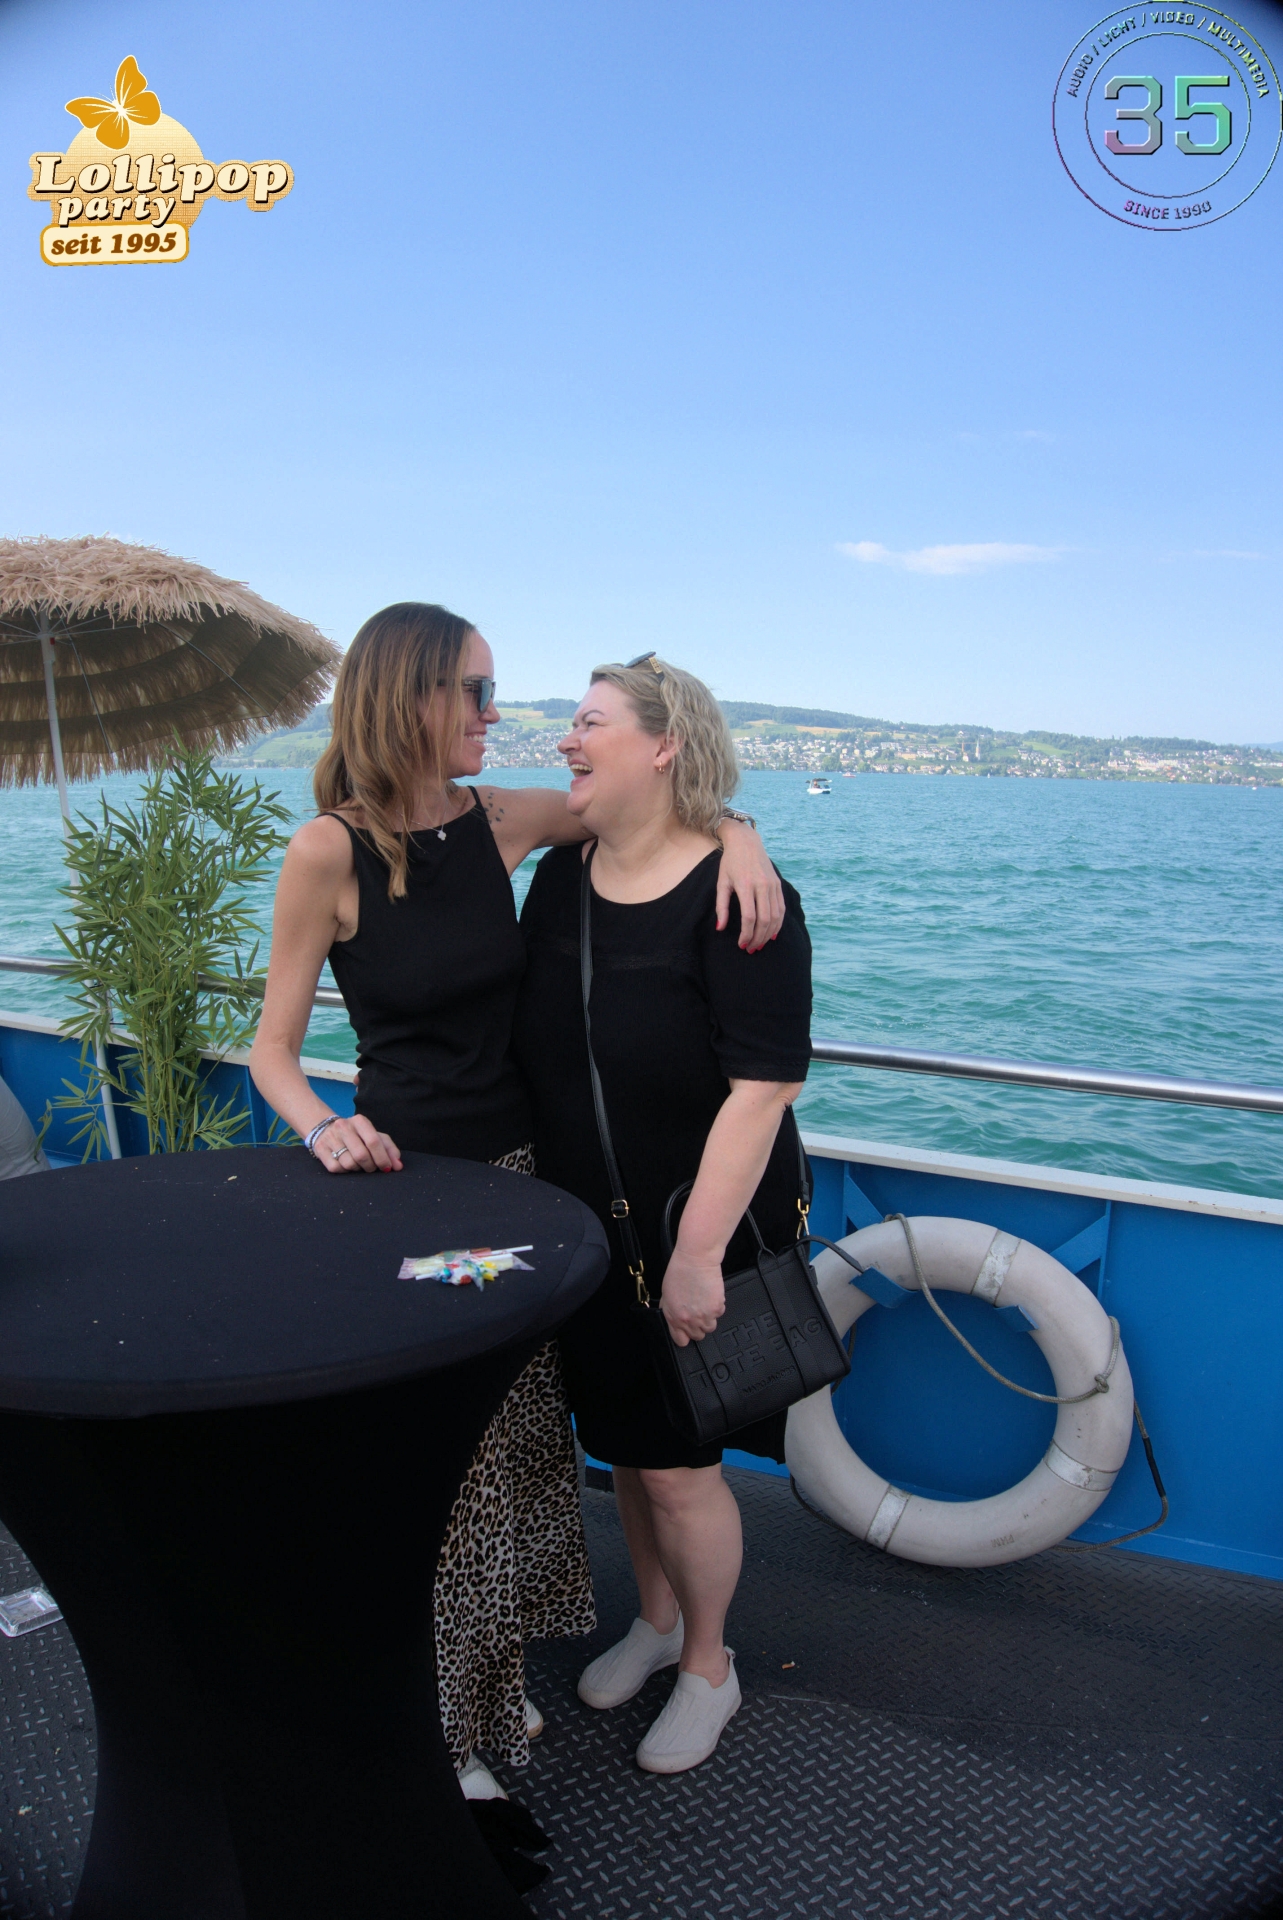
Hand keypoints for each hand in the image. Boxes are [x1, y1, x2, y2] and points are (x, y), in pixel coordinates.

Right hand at [311, 1114, 402, 1173]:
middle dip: (370, 1166)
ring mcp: (330, 1138)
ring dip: (357, 1169)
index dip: (383, 1158)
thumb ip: (389, 1149)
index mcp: (359, 1121)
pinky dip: (344, 1171)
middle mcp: (343, 1126)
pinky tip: (345, 1165)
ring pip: (349, 1164)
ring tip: (358, 1164)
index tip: (387, 1168)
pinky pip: (336, 1168)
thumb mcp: (374, 1136)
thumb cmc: (356, 1136)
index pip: (374, 1141)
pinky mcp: (321, 1149)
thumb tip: (398, 1166)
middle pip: (361, 1155)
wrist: (325, 1129)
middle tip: (372, 1168)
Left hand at [659, 1248, 725, 1346]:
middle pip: (698, 1336)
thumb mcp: (666, 1293)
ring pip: (710, 1327)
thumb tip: (674, 1319)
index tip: (686, 1330)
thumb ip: (670, 1310)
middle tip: (697, 1312)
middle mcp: (689, 1320)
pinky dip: (717, 1307)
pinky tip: (710, 1295)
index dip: (684, 1335)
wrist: (696, 1259)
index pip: (680, 1340)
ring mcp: (704, 1316)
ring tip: (704, 1303)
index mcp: (674, 1317)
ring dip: (709, 1318)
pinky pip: (719, 1314)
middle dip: (698, 1326)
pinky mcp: (716, 1308)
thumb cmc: (680, 1271)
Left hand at [715, 824, 784, 951]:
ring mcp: (772, 885)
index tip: (741, 944)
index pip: (749, 917)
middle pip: (764, 920)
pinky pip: (781, 908)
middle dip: (758, 938)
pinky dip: (778, 923)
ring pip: (775, 916)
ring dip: (768, 934)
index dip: (746, 934)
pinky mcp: (778, 884)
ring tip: (760, 944)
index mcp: (745, 885)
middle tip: (751, 948)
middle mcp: (762, 885)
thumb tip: (720, 928)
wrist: (746, 842)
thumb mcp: (722, 882)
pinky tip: (772, 934)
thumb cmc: (730, 863)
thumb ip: (721, 907)